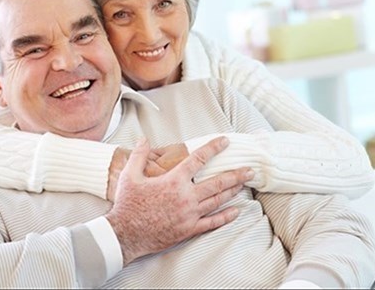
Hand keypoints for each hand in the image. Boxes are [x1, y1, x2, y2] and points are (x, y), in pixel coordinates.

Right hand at [105, 136, 251, 264]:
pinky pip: (211, 223)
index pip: (198, 159)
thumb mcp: (129, 176)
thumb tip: (143, 139)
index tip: (225, 141)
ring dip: (232, 191)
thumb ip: (139, 156)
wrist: (125, 234)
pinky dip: (225, 217)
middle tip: (250, 169)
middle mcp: (186, 197)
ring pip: (217, 200)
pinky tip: (235, 212)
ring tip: (244, 184)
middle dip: (236, 174)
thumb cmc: (127, 205)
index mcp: (174, 181)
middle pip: (217, 182)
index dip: (214, 148)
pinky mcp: (188, 229)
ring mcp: (189, 214)